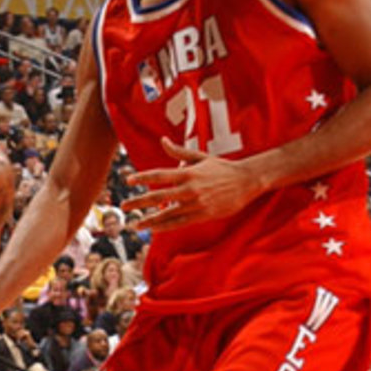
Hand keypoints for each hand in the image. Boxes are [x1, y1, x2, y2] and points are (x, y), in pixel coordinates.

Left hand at [120, 139, 262, 231]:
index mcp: (188, 172)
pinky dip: (166, 227)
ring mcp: (196, 204)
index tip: (128, 180)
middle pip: (159, 196)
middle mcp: (189, 189)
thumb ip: (178, 152)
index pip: (160, 175)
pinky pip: (180, 223)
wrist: (247, 181)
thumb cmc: (222, 168)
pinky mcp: (202, 215)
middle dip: (139, 202)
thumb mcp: (200, 157)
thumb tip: (162, 140)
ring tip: (135, 224)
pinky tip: (154, 229)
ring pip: (167, 213)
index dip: (143, 177)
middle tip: (123, 206)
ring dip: (150, 220)